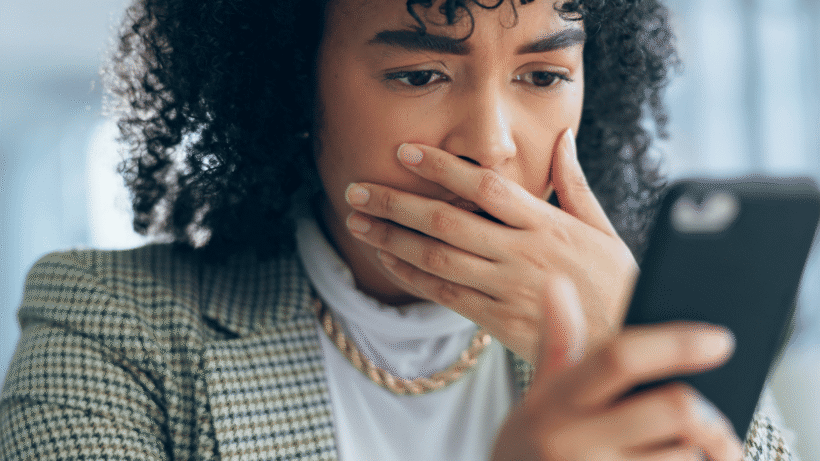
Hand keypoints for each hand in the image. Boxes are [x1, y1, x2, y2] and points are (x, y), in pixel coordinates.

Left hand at [344, 128, 636, 361]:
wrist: (624, 348)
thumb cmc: (616, 283)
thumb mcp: (604, 229)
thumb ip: (576, 184)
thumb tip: (563, 138)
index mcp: (548, 224)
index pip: (485, 186)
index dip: (441, 167)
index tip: (405, 151)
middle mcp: (522, 253)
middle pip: (447, 221)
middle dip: (397, 202)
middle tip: (357, 188)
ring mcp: (507, 289)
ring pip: (437, 258)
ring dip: (391, 237)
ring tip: (357, 220)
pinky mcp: (497, 321)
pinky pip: (444, 295)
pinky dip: (410, 276)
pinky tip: (386, 258)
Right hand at [491, 277, 743, 460]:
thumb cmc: (532, 445)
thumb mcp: (539, 395)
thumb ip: (558, 339)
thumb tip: (557, 282)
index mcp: (560, 400)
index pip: (620, 358)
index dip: (674, 344)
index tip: (718, 339)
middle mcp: (577, 439)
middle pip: (671, 408)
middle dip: (708, 410)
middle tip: (716, 413)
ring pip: (684, 455)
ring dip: (704, 452)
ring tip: (700, 450)